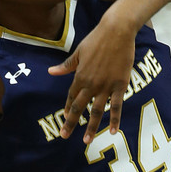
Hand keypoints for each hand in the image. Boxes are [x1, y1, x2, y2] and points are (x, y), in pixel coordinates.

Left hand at [47, 14, 135, 142]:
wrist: (116, 31)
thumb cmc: (96, 39)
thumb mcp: (78, 52)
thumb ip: (66, 65)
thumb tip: (51, 71)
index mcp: (80, 75)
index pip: (71, 97)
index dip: (67, 109)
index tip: (63, 120)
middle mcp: (91, 84)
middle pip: (79, 107)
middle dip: (71, 123)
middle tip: (64, 136)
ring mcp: (106, 86)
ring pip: (97, 111)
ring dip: (91, 126)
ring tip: (87, 140)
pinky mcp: (120, 84)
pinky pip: (117, 105)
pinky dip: (115, 119)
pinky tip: (113, 130)